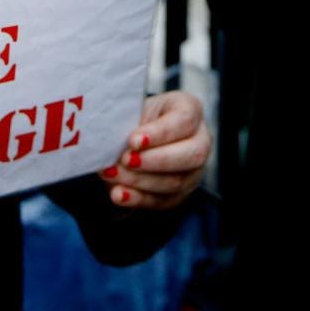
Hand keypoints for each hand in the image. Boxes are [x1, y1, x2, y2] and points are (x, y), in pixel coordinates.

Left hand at [98, 91, 208, 210]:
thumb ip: (127, 122)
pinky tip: (118, 194)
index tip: (133, 140)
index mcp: (190, 109)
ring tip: (113, 174)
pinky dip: (137, 199)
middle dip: (155, 160)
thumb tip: (109, 139)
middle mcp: (200, 140)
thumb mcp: (133, 110)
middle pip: (192, 154)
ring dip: (140, 180)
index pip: (185, 120)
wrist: (135, 139)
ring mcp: (194, 170)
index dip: (160, 132)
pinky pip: (162, 201)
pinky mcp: (180, 194)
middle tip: (125, 159)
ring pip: (176, 181)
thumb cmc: (136, 119)